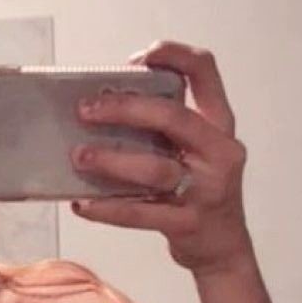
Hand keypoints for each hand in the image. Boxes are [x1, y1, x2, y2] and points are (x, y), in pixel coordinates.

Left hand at [69, 40, 252, 276]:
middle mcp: (219, 152)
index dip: (174, 55)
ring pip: (156, 169)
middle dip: (126, 108)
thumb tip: (101, 101)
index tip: (138, 58)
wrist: (223, 247)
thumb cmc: (197, 188)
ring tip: (78, 156)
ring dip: (112, 160)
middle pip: (174, 117)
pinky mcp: (188, 224)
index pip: (205, 72)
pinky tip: (82, 204)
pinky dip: (108, 209)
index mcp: (219, 124)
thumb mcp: (194, 148)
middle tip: (85, 110)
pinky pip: (142, 213)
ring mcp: (207, 189)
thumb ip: (163, 125)